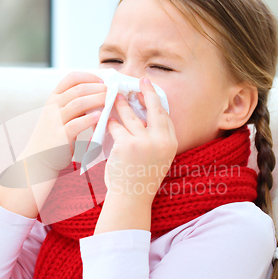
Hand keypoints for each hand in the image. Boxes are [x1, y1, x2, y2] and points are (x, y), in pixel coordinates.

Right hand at [18, 72, 106, 173]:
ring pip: (78, 103)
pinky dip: (88, 119)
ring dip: (97, 100)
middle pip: (78, 89)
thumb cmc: (54, 135)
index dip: (89, 77)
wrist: (38, 158)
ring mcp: (55, 120)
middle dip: (98, 88)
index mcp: (54, 98)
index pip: (71, 78)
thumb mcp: (60, 115)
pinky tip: (99, 117)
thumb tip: (97, 95)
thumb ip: (74, 104)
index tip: (103, 81)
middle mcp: (53, 106)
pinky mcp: (60, 136)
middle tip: (112, 91)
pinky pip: (75, 124)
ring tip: (110, 100)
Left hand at [104, 77, 177, 202]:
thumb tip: (145, 116)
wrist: (131, 198)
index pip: (165, 117)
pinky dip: (111, 123)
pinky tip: (107, 119)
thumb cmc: (140, 178)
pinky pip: (117, 128)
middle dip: (147, 92)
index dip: (157, 102)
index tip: (150, 91)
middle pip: (155, 110)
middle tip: (141, 81)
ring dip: (122, 105)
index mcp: (171, 144)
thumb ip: (154, 138)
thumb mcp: (157, 158)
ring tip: (116, 96)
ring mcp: (145, 143)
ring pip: (132, 117)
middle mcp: (161, 141)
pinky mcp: (127, 145)